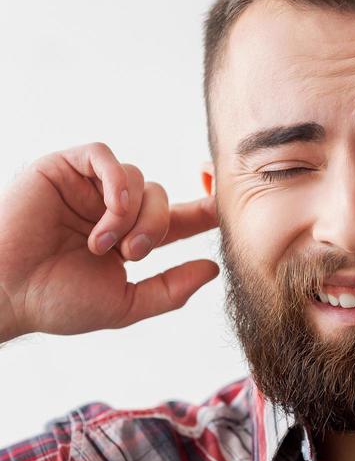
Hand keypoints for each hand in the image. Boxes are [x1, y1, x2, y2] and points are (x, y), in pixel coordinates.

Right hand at [0, 142, 219, 338]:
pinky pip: (105, 156)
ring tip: (102, 244)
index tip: (227, 210)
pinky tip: (107, 213)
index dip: (204, 211)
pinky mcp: (64, 168)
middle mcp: (111, 209)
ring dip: (131, 214)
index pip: (177, 219)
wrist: (8, 291)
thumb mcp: (125, 304)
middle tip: (130, 255)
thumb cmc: (57, 302)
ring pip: (139, 178)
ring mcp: (88, 188)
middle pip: (161, 197)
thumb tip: (213, 268)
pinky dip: (116, 182)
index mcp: (128, 239)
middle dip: (156, 226)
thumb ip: (171, 289)